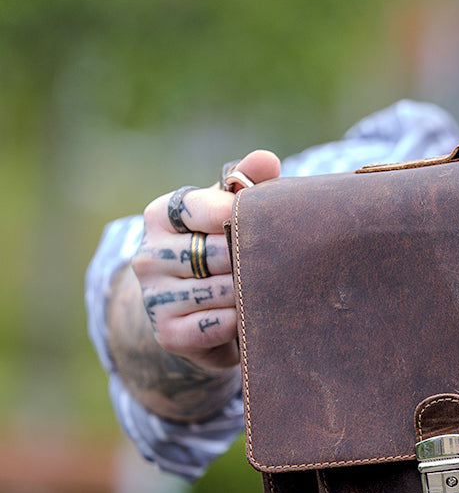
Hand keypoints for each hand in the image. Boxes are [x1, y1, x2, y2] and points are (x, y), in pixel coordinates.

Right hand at [131, 149, 281, 369]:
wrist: (197, 318)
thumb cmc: (221, 252)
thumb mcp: (229, 214)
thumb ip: (247, 183)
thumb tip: (267, 159)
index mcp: (160, 215)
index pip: (201, 207)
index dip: (239, 216)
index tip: (263, 224)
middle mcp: (148, 255)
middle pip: (218, 251)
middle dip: (252, 259)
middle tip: (276, 264)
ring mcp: (153, 296)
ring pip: (223, 290)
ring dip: (252, 292)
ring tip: (266, 290)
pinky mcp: (167, 333)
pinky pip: (219, 323)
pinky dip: (241, 321)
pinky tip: (247, 317)